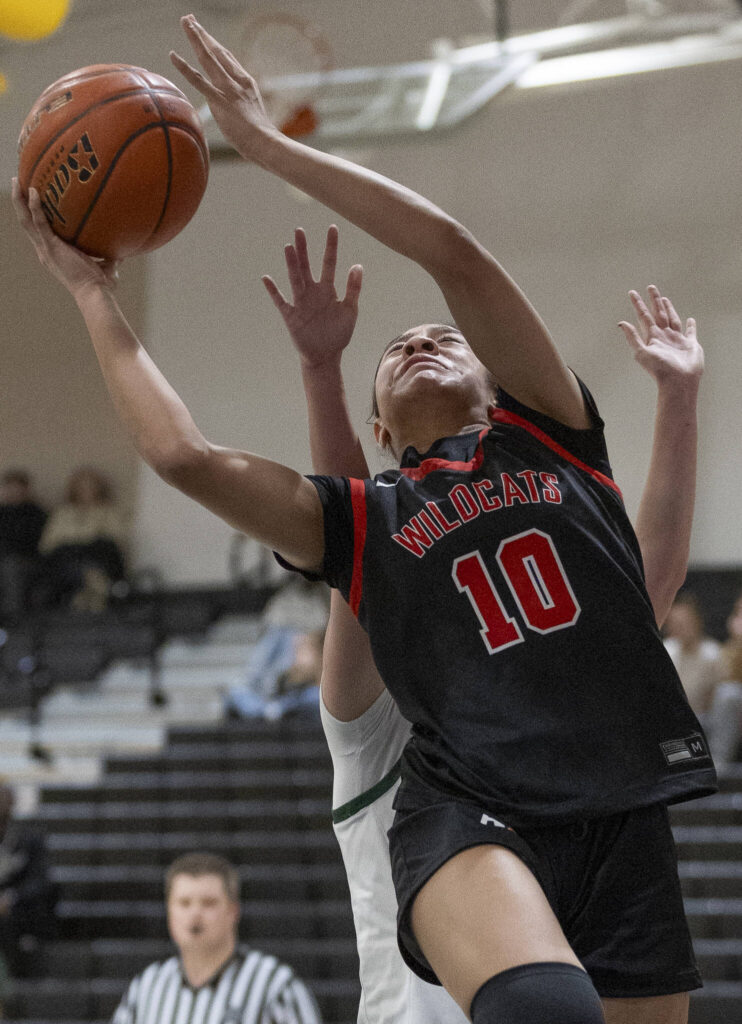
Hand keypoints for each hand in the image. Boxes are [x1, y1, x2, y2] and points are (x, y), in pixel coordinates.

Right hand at [11, 178, 118, 299]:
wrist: (95, 294)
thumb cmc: (99, 286)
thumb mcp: (104, 267)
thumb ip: (109, 258)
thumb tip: (122, 251)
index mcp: (53, 253)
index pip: (38, 230)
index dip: (32, 214)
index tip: (31, 198)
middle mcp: (44, 251)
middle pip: (26, 222)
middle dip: (19, 202)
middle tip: (16, 183)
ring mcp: (45, 249)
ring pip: (26, 220)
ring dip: (19, 200)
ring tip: (16, 181)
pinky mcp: (50, 247)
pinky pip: (39, 223)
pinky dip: (34, 207)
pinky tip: (33, 191)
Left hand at [170, 15, 276, 160]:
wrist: (265, 141)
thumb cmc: (261, 135)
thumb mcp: (254, 113)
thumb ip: (243, 105)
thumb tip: (232, 109)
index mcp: (246, 82)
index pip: (228, 58)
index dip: (215, 45)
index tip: (205, 35)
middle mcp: (237, 80)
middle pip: (217, 51)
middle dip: (203, 33)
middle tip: (190, 19)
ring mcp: (227, 89)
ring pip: (208, 58)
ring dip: (195, 37)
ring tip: (185, 22)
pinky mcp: (218, 100)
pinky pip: (198, 80)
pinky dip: (184, 67)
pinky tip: (172, 55)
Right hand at [262, 226, 362, 369]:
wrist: (326, 356)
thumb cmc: (338, 334)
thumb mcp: (350, 310)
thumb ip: (353, 288)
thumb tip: (358, 265)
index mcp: (328, 290)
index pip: (329, 263)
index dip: (331, 246)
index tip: (332, 228)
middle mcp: (312, 292)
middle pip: (307, 266)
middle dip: (303, 249)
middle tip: (299, 230)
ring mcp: (300, 303)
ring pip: (295, 279)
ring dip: (291, 264)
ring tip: (288, 247)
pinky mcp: (291, 316)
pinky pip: (280, 301)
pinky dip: (274, 291)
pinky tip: (267, 278)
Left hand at [619, 286, 702, 386]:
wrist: (678, 381)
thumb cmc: (659, 369)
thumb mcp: (642, 352)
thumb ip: (632, 337)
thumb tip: (621, 323)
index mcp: (652, 337)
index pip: (644, 316)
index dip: (638, 304)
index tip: (632, 292)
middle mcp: (664, 336)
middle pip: (658, 313)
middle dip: (654, 301)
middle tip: (651, 287)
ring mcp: (677, 340)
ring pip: (672, 319)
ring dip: (669, 309)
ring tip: (664, 299)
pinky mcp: (690, 344)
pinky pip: (690, 332)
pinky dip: (691, 326)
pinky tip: (690, 320)